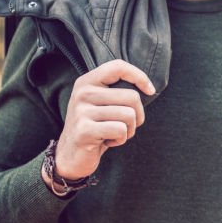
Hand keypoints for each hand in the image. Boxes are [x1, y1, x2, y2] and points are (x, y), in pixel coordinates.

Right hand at [44, 59, 154, 183]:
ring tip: (115, 134)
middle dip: (137, 116)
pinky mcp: (85, 130)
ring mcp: (82, 111)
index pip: (118, 66)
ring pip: (129, 115)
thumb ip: (117, 92)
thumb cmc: (95, 128)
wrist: (70, 155)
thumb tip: (148, 88)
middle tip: (125, 125)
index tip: (151, 91)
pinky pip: (121, 130)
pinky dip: (121, 139)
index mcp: (87, 82)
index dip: (139, 76)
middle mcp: (83, 93)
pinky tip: (108, 141)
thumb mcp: (101, 104)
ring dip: (129, 130)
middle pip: (132, 97)